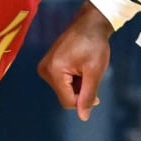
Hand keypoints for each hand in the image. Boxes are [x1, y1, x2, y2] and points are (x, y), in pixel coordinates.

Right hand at [38, 3, 112, 121]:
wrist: (89, 23)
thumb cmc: (94, 44)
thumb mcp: (95, 71)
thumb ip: (88, 95)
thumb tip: (83, 117)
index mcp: (54, 71)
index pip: (68, 101)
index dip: (84, 101)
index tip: (96, 92)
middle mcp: (44, 70)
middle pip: (65, 96)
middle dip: (80, 91)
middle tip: (91, 74)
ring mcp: (45, 67)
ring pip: (64, 90)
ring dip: (78, 85)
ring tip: (85, 67)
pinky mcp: (48, 65)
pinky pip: (62, 82)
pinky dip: (73, 79)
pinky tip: (80, 66)